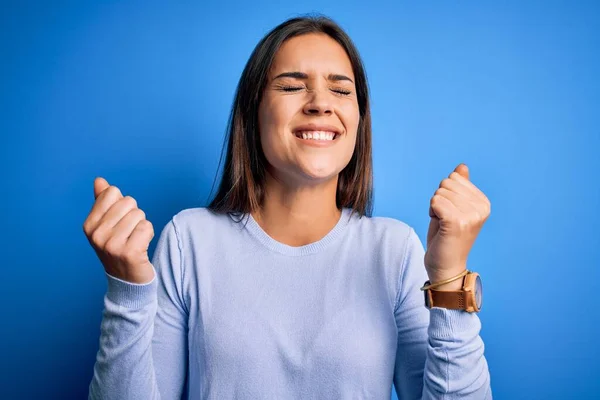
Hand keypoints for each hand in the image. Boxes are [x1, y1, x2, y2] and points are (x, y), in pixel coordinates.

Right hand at [83, 177, 155, 283]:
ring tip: (135, 240)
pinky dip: (149, 234)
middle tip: (129, 233)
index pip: (112, 192)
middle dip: (134, 215)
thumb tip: (99, 180)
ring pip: (139, 214)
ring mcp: (111, 245)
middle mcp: (97, 235)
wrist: (127, 281)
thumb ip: (103, 201)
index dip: (122, 204)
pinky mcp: (129, 252)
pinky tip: (141, 247)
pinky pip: (147, 227)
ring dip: (142, 226)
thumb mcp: (107, 224)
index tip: (120, 222)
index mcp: (89, 225)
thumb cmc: (119, 247)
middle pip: (128, 202)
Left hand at [425, 164, 490, 289]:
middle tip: (445, 220)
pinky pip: (435, 202)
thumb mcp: (454, 207)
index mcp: (483, 202)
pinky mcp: (456, 222)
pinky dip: (431, 212)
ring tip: (443, 224)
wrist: (446, 265)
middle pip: (446, 183)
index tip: (450, 213)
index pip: (454, 177)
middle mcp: (481, 208)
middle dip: (439, 200)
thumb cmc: (447, 236)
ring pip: (438, 193)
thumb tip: (462, 166)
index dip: (445, 193)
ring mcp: (470, 215)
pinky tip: (439, 225)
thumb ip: (460, 186)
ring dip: (435, 208)